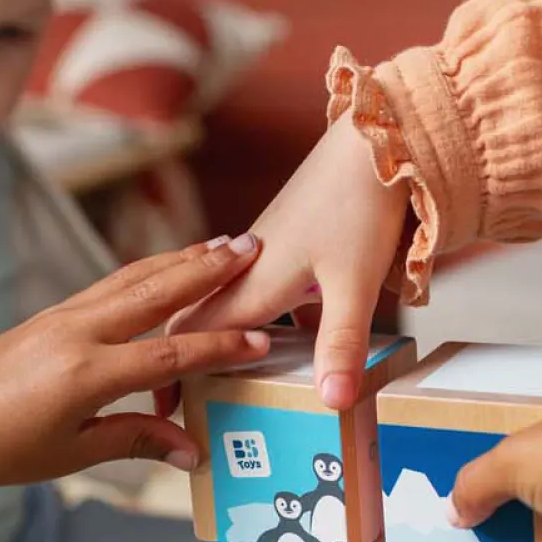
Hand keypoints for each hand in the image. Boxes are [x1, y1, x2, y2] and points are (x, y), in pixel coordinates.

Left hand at [0, 235, 273, 490]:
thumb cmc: (0, 449)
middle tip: (252, 247)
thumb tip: (192, 451)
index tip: (260, 341)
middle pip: (157, 293)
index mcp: (86, 375)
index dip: (218, 348)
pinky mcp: (53, 314)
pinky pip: (111, 285)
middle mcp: (78, 334)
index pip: (170, 356)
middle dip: (207, 270)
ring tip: (222, 244)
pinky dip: (148, 272)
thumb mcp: (73, 453)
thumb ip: (136, 440)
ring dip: (181, 259)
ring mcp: (63, 317)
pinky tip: (169, 265)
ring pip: (134, 278)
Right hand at [171, 111, 408, 409]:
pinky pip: (259, 281)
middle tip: (180, 394)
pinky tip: (285, 328)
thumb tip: (329, 403)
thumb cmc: (361, 203)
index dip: (175, 370)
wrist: (379, 134)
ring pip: (228, 296)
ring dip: (218, 331)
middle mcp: (250, 263)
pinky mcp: (293, 235)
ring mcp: (270, 246)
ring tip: (219, 370)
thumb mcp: (355, 283)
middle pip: (200, 313)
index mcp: (253, 280)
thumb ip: (340, 344)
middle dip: (185, 353)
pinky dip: (257, 310)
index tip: (162, 407)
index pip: (194, 332)